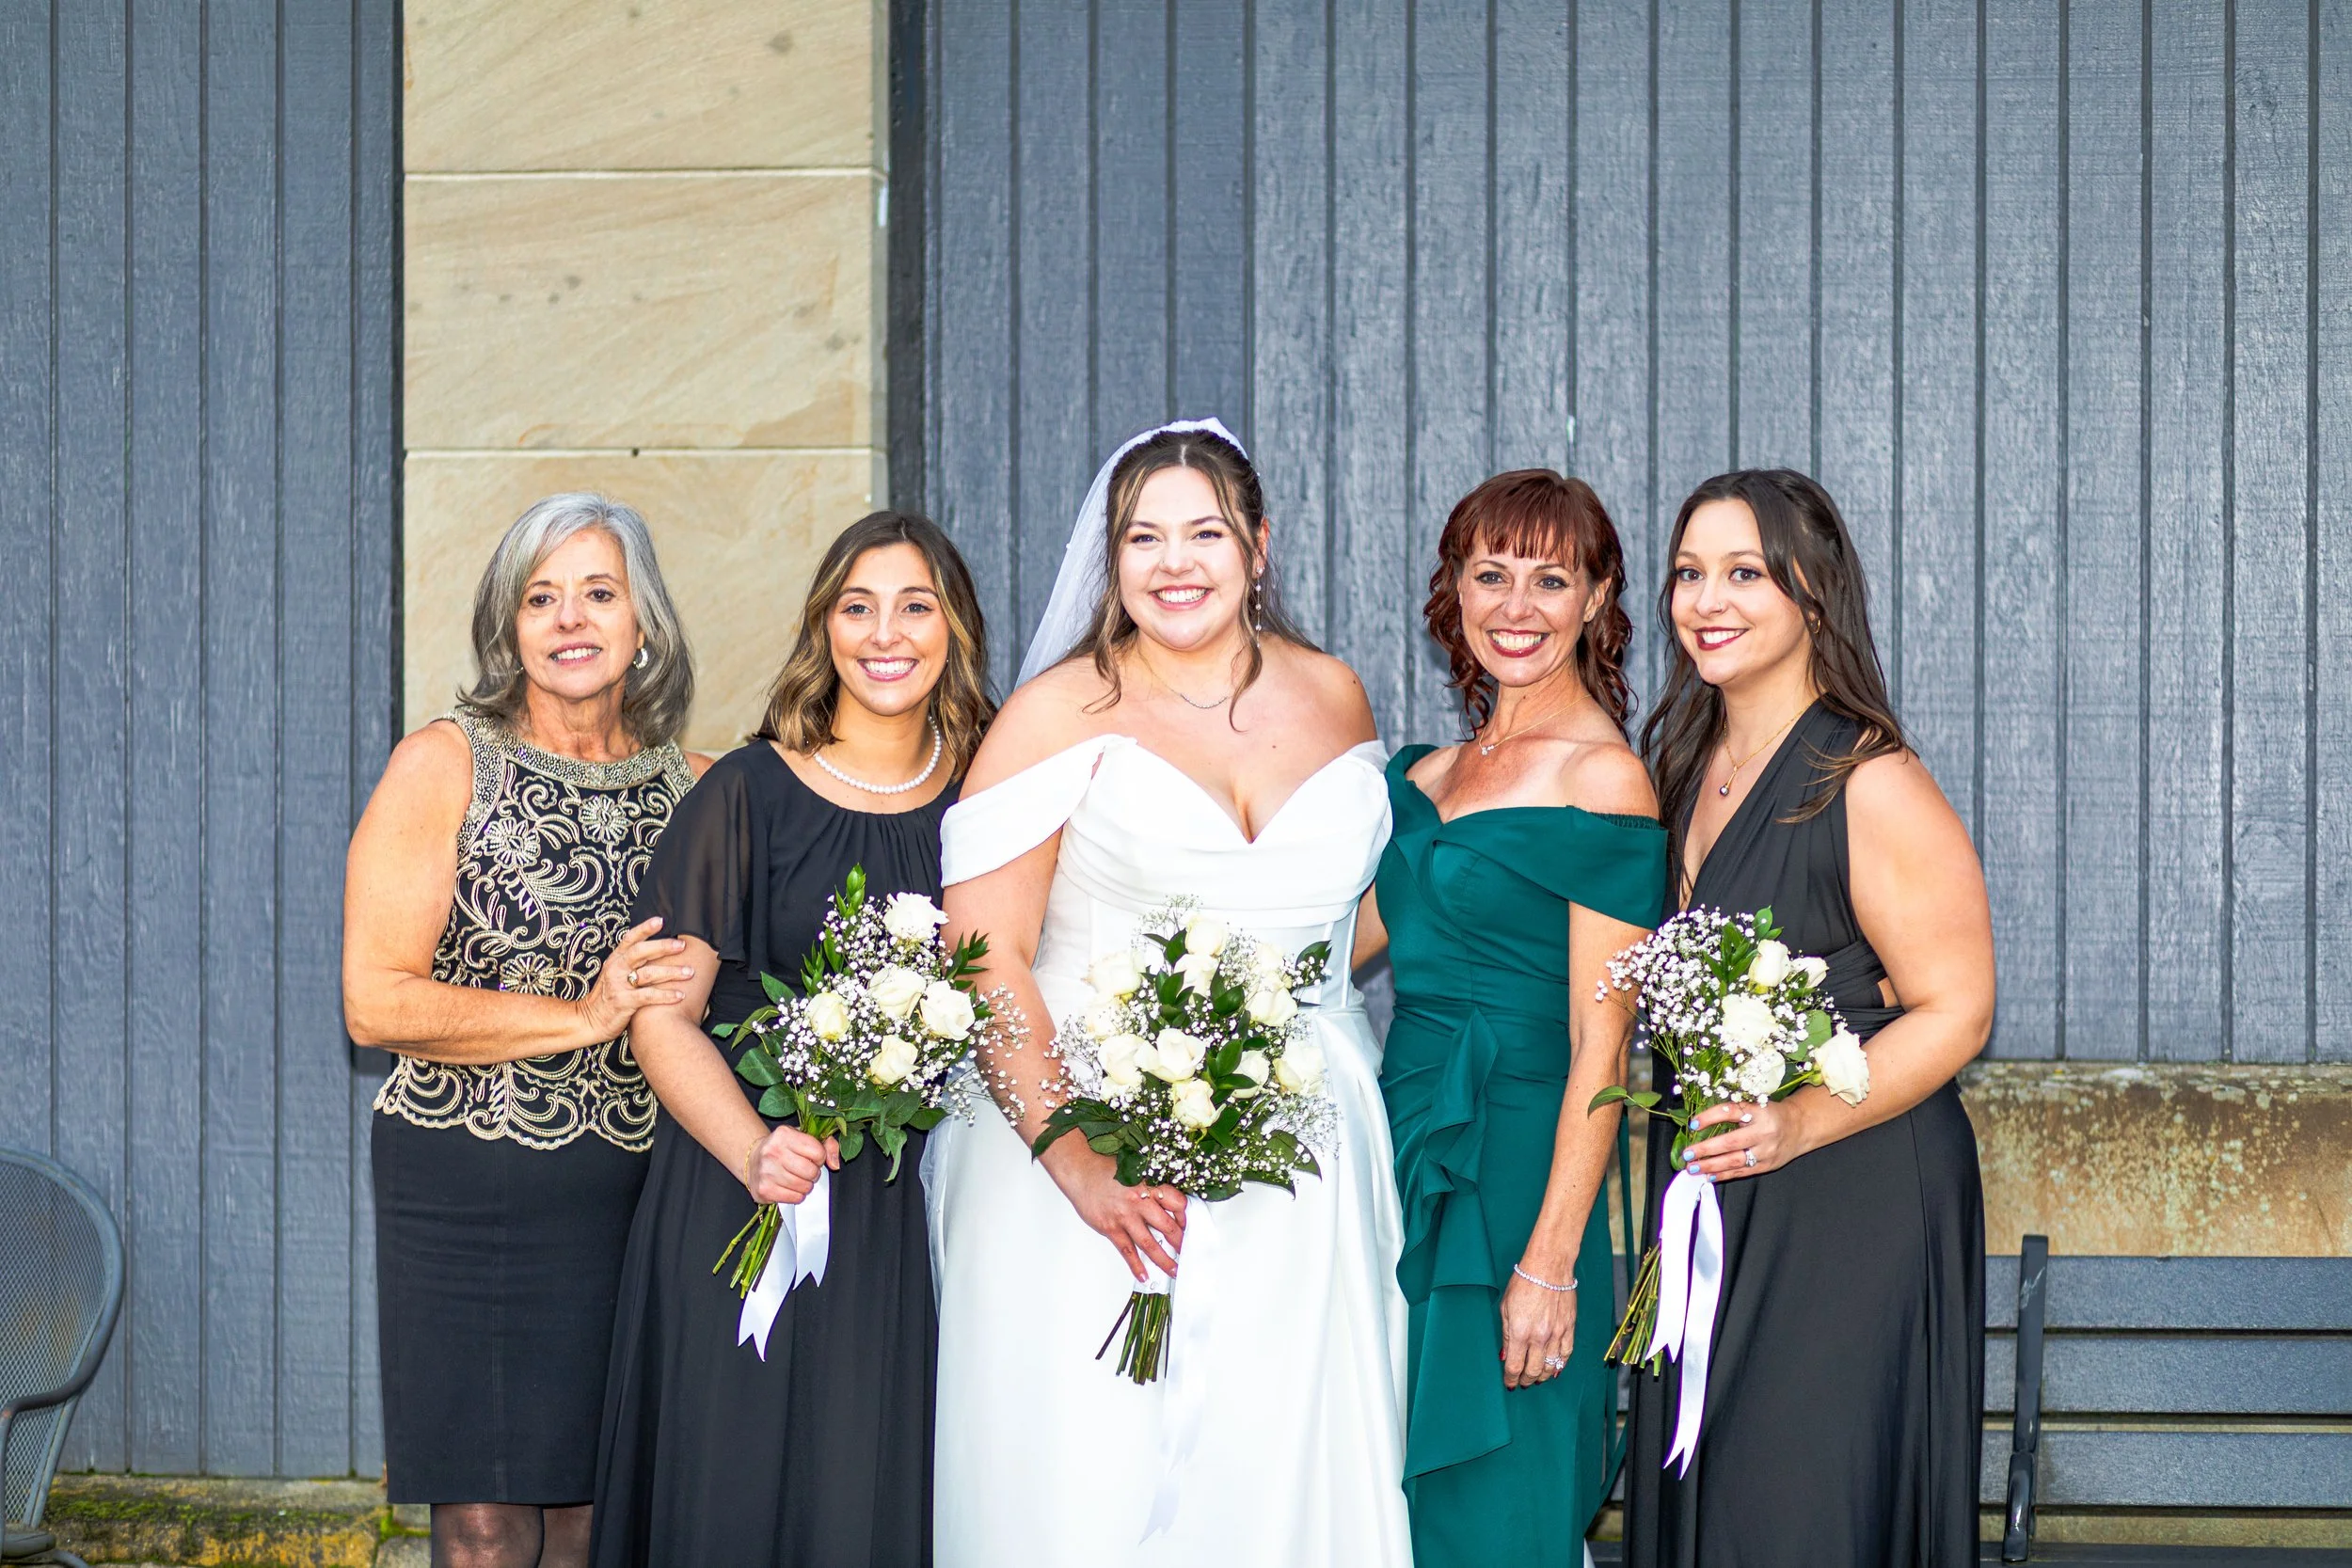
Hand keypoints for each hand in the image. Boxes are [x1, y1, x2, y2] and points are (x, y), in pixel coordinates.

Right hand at [576, 917, 693, 1040]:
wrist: (589, 1020)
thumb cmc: (609, 996)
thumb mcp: (615, 974)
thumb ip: (632, 962)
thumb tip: (659, 950)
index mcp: (615, 959)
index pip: (630, 939)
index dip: (644, 928)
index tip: (660, 920)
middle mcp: (616, 969)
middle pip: (640, 952)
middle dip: (662, 947)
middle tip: (682, 945)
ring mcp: (619, 985)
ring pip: (648, 974)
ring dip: (671, 972)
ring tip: (689, 972)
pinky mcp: (624, 1002)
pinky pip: (648, 996)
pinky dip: (666, 995)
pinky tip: (680, 995)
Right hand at [748, 1125, 840, 1204]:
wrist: (752, 1160)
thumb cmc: (782, 1149)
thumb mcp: (803, 1137)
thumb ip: (827, 1144)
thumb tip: (835, 1164)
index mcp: (784, 1134)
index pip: (818, 1152)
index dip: (819, 1157)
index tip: (812, 1158)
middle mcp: (773, 1151)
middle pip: (811, 1171)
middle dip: (813, 1173)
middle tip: (805, 1171)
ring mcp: (766, 1172)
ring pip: (804, 1187)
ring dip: (805, 1186)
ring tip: (797, 1178)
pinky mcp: (764, 1190)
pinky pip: (794, 1199)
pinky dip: (797, 1196)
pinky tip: (789, 1187)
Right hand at [1041, 1139, 1185, 1282]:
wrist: (1080, 1171)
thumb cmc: (1105, 1169)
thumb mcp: (1135, 1170)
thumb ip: (1151, 1185)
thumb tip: (1166, 1203)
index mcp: (1148, 1185)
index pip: (1177, 1203)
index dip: (1184, 1216)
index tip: (1185, 1224)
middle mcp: (1139, 1201)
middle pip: (1167, 1226)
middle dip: (1179, 1242)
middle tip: (1185, 1250)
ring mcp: (1124, 1217)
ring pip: (1150, 1243)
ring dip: (1164, 1260)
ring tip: (1173, 1270)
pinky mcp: (1110, 1228)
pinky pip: (1127, 1251)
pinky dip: (1136, 1266)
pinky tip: (1144, 1276)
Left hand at [1500, 1267, 1577, 1388]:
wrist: (1549, 1268)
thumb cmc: (1524, 1283)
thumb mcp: (1505, 1308)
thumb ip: (1507, 1336)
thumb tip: (1506, 1356)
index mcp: (1520, 1332)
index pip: (1515, 1366)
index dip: (1511, 1378)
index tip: (1509, 1383)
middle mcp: (1539, 1337)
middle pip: (1533, 1370)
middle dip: (1526, 1380)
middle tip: (1522, 1383)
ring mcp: (1557, 1334)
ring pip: (1551, 1366)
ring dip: (1542, 1376)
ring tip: (1536, 1378)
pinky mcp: (1569, 1328)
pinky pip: (1566, 1354)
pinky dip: (1560, 1365)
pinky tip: (1555, 1370)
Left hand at [1682, 1095, 1808, 1180]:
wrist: (1799, 1128)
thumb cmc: (1770, 1114)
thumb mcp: (1755, 1105)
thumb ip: (1734, 1112)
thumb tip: (1700, 1123)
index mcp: (1759, 1112)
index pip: (1732, 1112)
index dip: (1711, 1117)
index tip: (1693, 1123)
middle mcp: (1763, 1132)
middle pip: (1731, 1142)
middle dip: (1706, 1149)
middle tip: (1687, 1154)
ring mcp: (1766, 1151)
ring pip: (1735, 1161)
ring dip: (1711, 1166)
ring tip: (1692, 1168)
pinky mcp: (1767, 1166)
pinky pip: (1742, 1172)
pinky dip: (1724, 1175)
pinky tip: (1709, 1176)